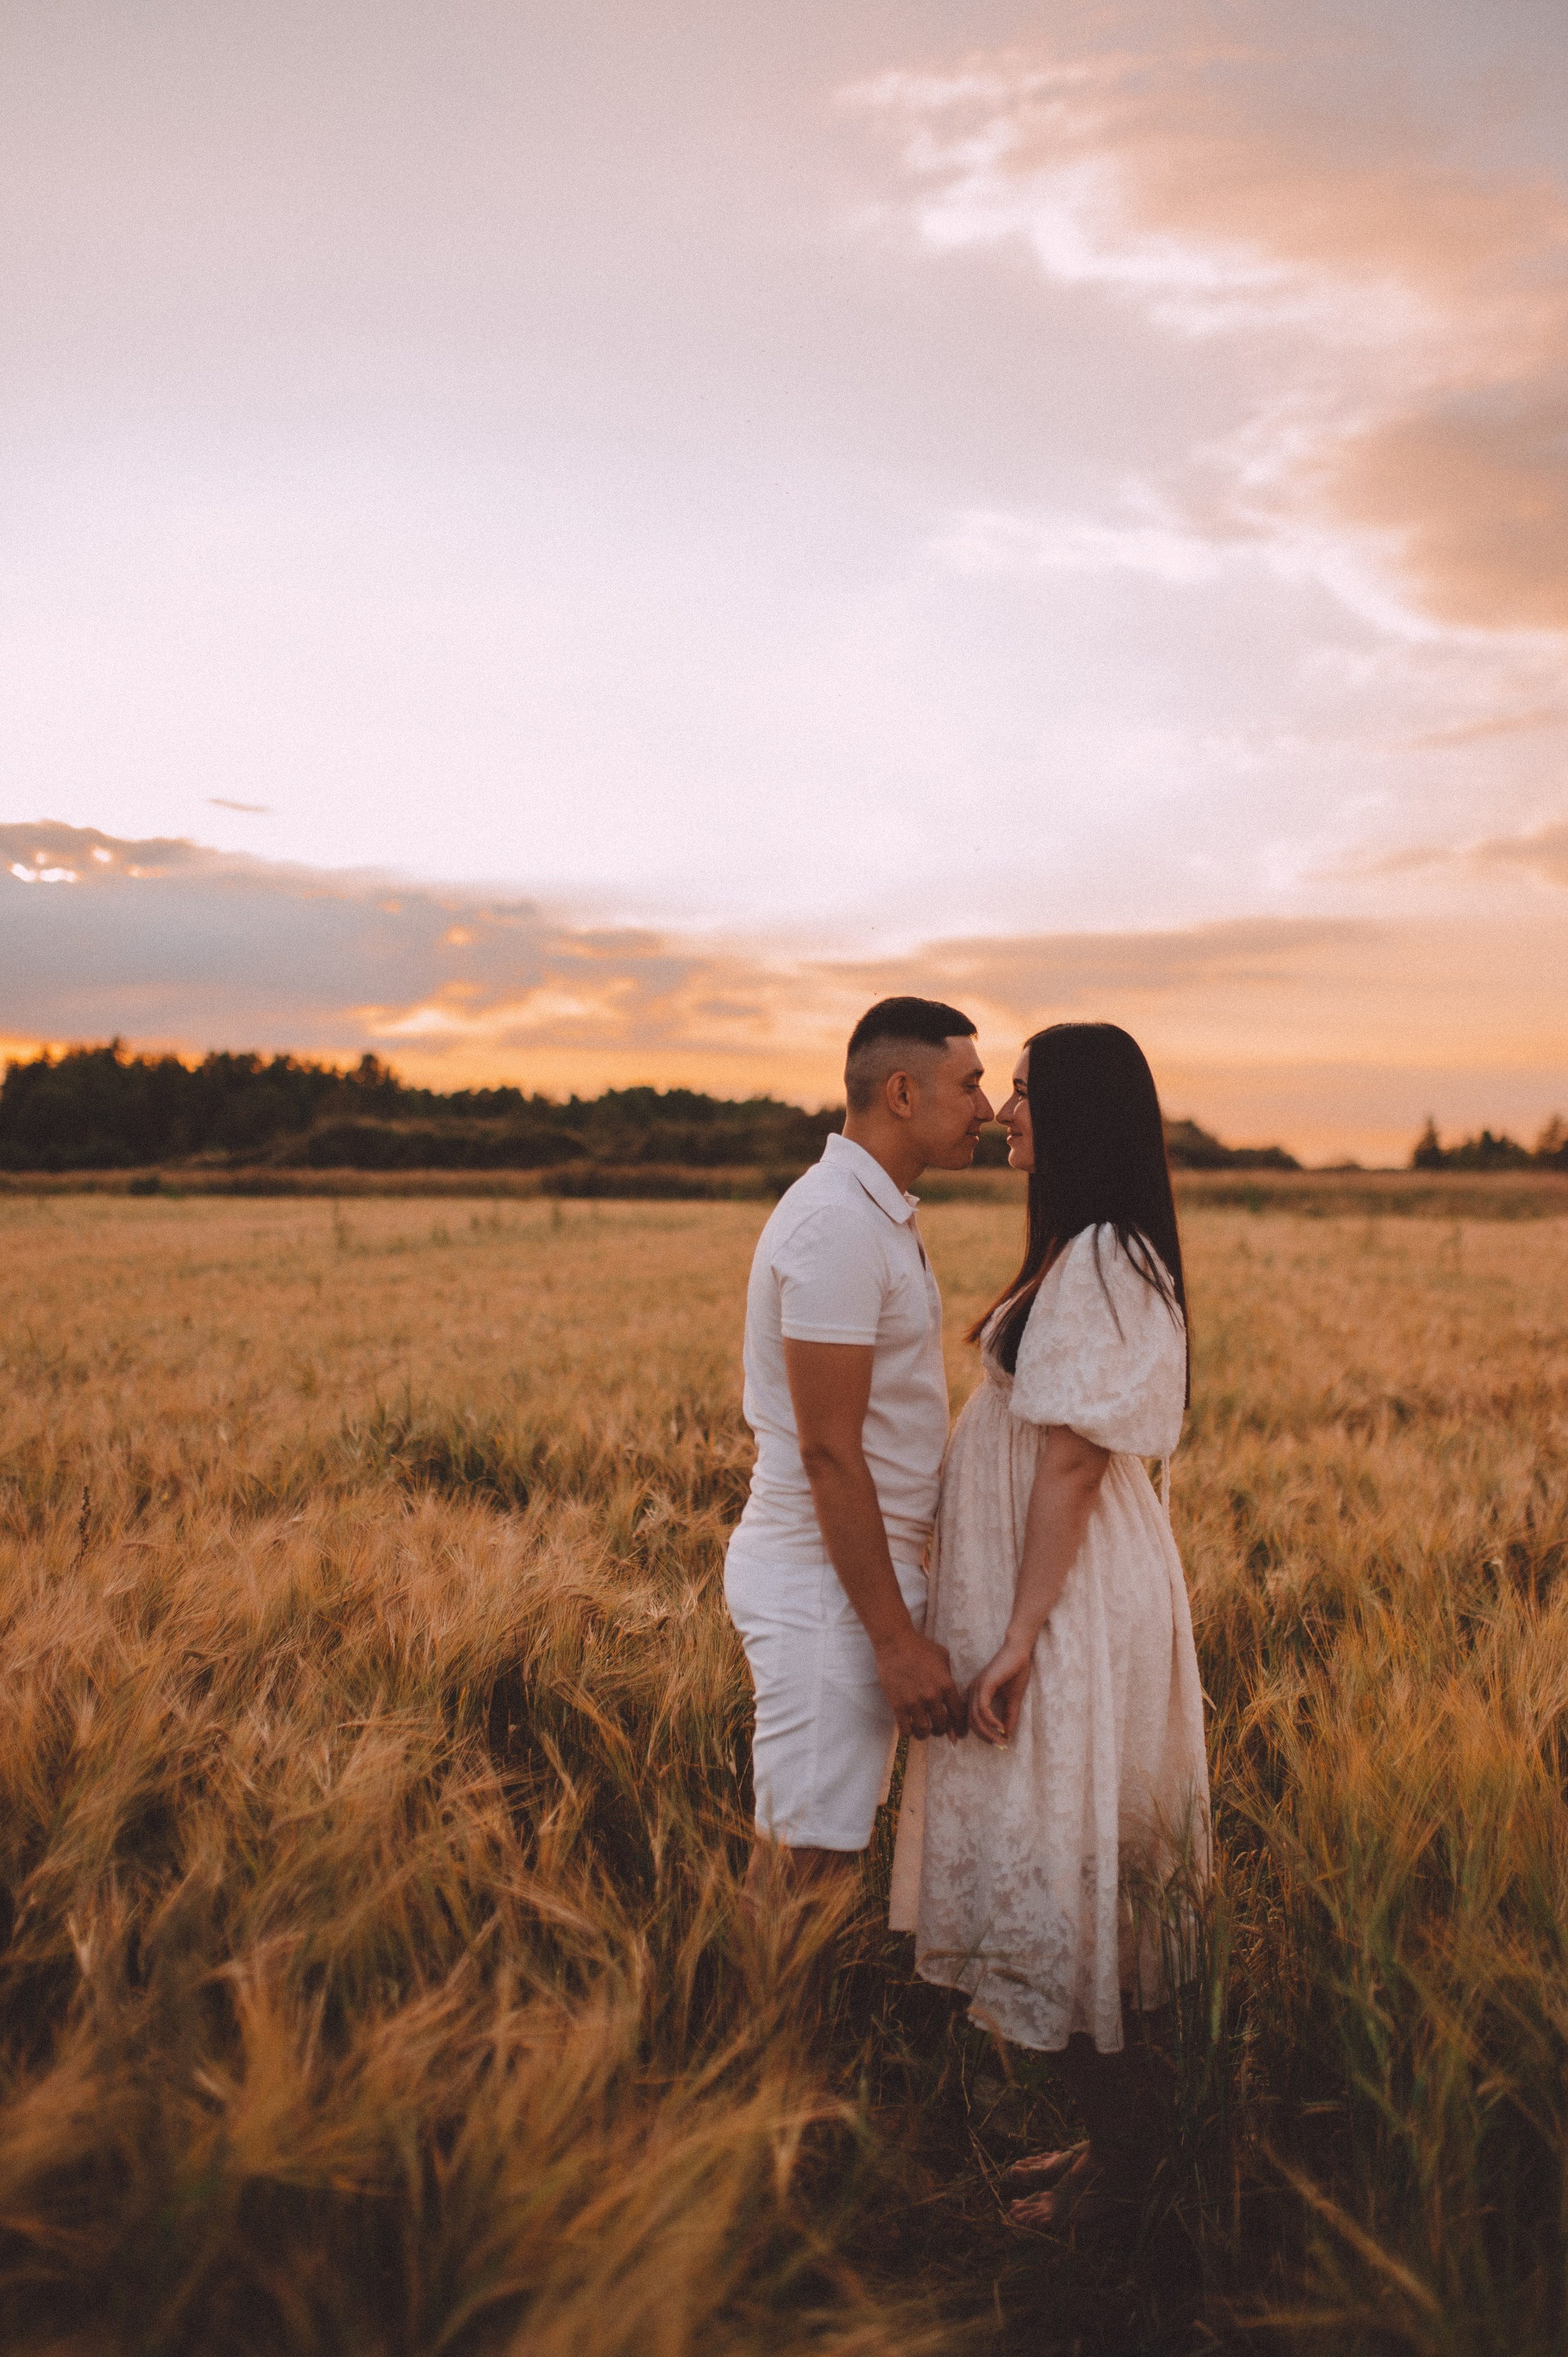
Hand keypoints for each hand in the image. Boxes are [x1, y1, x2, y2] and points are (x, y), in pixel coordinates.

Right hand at [874, 1629, 967, 1739]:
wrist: (895, 1641)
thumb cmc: (920, 1647)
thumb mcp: (943, 1658)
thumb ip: (949, 1677)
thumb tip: (953, 1695)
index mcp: (946, 1684)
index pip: (959, 1714)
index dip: (960, 1727)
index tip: (959, 1734)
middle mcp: (932, 1696)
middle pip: (942, 1725)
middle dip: (943, 1731)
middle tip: (940, 1731)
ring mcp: (914, 1701)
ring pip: (924, 1730)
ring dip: (925, 1734)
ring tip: (924, 1732)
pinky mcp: (897, 1704)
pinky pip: (905, 1729)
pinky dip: (909, 1733)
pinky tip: (910, 1729)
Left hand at [968, 1630, 1034, 1746]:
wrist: (1019, 1653)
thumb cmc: (1016, 1673)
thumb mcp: (1013, 1700)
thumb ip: (1009, 1717)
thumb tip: (1007, 1736)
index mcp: (975, 1694)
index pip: (965, 1717)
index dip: (961, 1731)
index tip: (966, 1743)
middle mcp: (972, 1691)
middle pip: (970, 1721)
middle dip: (983, 1736)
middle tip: (997, 1744)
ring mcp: (977, 1687)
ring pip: (975, 1717)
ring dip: (988, 1732)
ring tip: (1000, 1739)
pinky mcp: (984, 1684)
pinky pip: (983, 1708)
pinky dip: (991, 1720)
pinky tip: (1000, 1726)